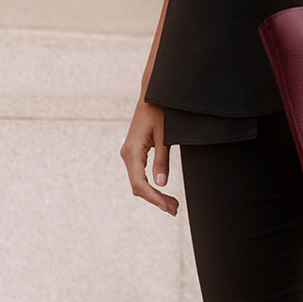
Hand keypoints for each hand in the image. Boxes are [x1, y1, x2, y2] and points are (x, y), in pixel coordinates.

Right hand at [120, 99, 177, 215]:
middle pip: (138, 186)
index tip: (169, 207)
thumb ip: (162, 160)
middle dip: (156, 199)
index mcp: (132, 151)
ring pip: (138, 181)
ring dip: (153, 194)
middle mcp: (127, 154)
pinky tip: (161, 191)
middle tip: (175, 209)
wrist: (152, 93)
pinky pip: (139, 173)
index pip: (140, 183)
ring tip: (172, 204)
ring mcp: (129, 153)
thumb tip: (161, 184)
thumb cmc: (160, 111)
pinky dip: (150, 185)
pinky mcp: (134, 151)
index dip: (154, 198)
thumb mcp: (165, 136)